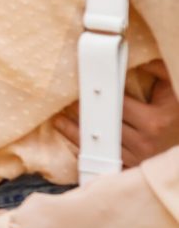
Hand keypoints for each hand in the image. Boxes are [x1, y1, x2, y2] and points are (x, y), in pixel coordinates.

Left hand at [53, 59, 178, 165]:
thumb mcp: (174, 91)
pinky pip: (104, 161)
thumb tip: (136, 57)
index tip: (82, 87)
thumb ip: (158, 70)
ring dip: (77, 131)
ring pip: (99, 145)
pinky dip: (87, 151)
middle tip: (67, 101)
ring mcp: (139, 158)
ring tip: (60, 118)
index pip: (116, 104)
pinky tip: (73, 140)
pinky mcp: (134, 169)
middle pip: (104, 124)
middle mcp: (145, 142)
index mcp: (154, 121)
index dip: (99, 95)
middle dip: (84, 112)